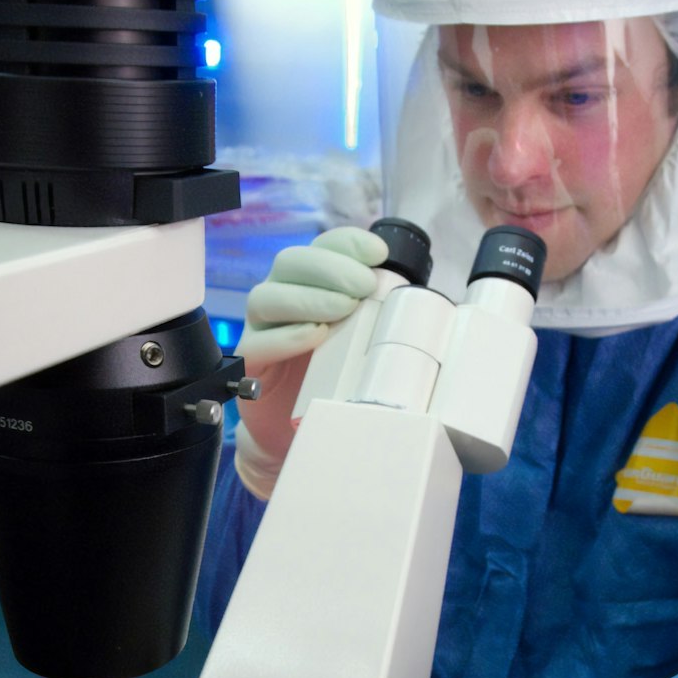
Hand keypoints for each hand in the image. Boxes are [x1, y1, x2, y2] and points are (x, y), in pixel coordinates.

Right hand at [234, 226, 387, 497]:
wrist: (295, 433)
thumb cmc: (333, 382)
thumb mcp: (362, 345)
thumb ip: (380, 322)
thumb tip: (427, 312)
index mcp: (308, 285)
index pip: (321, 247)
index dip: (347, 243)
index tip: (379, 254)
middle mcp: (280, 300)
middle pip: (291, 262)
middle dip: (331, 268)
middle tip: (364, 287)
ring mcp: (260, 330)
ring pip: (267, 296)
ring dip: (309, 297)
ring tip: (343, 311)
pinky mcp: (250, 364)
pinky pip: (257, 342)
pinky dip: (286, 336)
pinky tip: (315, 337)